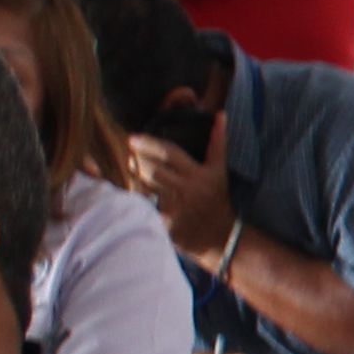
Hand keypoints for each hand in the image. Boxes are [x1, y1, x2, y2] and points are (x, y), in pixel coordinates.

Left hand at [130, 113, 238, 266]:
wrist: (223, 238)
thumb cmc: (219, 201)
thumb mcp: (221, 172)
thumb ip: (218, 143)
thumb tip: (221, 115)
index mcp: (199, 175)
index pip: (169, 154)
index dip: (149, 144)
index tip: (133, 138)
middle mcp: (186, 191)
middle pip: (152, 169)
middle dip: (137, 159)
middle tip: (130, 153)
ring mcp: (174, 210)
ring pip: (144, 186)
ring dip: (133, 175)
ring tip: (131, 168)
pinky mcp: (165, 226)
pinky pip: (143, 206)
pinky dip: (135, 196)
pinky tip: (133, 189)